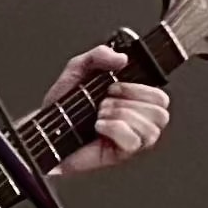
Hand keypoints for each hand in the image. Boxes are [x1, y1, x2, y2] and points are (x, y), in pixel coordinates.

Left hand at [41, 45, 170, 175]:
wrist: (46, 129)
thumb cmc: (63, 105)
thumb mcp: (79, 69)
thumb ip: (99, 54)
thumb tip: (121, 57)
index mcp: (134, 100)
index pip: (160, 96)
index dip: (138, 89)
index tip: (112, 86)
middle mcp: (137, 120)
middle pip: (160, 112)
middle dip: (129, 102)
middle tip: (104, 102)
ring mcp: (131, 138)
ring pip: (150, 128)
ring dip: (120, 116)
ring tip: (99, 115)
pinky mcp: (121, 154)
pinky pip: (133, 142)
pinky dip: (115, 129)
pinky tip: (98, 127)